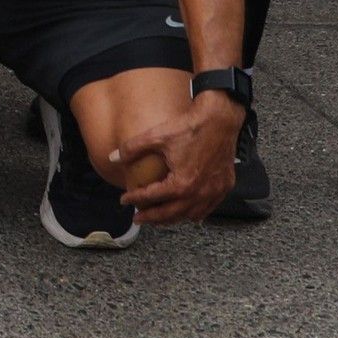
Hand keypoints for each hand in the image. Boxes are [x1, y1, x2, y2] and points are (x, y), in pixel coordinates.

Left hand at [113, 89, 241, 222]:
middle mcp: (198, 193)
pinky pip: (208, 208)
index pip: (152, 198)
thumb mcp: (157, 136)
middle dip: (151, 217)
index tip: (125, 200)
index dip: (135, 199)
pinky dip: (194, 213)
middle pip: (170, 214)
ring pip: (190, 215)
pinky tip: (186, 212)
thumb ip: (131, 149)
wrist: (221, 118)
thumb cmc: (189, 127)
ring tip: (158, 216)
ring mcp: (214, 192)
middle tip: (137, 217)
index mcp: (181, 184)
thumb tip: (112, 157)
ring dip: (172, 218)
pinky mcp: (225, 187)